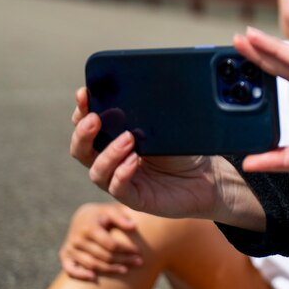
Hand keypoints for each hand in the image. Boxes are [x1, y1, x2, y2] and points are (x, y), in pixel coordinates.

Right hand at [59, 203, 140, 280]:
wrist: (83, 217)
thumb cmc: (102, 215)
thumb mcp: (111, 211)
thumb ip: (121, 217)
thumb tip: (133, 227)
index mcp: (89, 227)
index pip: (110, 244)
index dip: (125, 249)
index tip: (138, 251)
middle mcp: (77, 239)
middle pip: (103, 256)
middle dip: (123, 260)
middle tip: (139, 262)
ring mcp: (70, 248)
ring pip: (92, 264)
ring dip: (110, 269)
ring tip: (126, 270)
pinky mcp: (64, 256)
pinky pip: (70, 269)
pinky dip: (80, 275)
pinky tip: (94, 278)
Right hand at [69, 88, 264, 229]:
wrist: (207, 177)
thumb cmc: (183, 149)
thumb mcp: (164, 128)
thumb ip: (146, 115)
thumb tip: (134, 91)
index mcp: (113, 140)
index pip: (87, 126)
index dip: (81, 111)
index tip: (84, 94)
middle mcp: (111, 161)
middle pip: (81, 150)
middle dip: (83, 133)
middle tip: (94, 119)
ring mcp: (121, 180)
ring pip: (97, 171)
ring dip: (108, 153)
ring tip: (128, 138)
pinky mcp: (134, 198)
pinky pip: (118, 188)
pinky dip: (122, 173)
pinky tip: (133, 160)